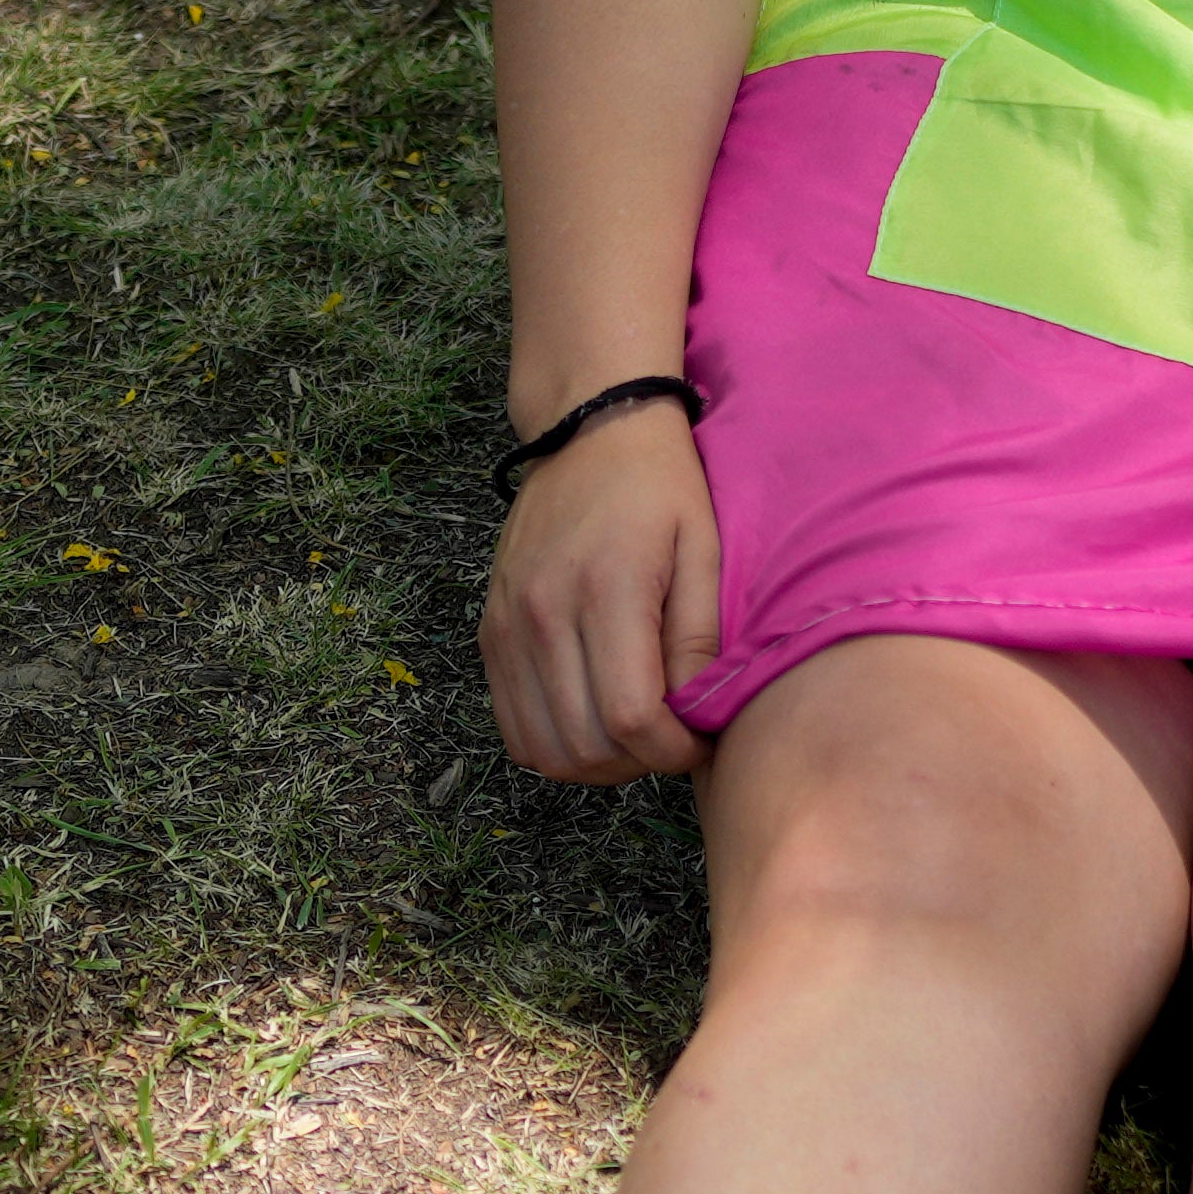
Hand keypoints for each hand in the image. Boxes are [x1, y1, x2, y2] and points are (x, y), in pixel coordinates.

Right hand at [482, 407, 724, 785]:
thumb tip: (693, 717)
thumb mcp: (702, 550)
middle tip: (671, 739)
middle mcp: (543, 613)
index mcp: (605, 589)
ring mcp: (507, 625)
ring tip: (634, 734)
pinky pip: (513, 725)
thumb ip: (699, 639)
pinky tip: (593, 720)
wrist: (587, 430)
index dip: (671, 752)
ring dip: (595, 764)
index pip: (630, 718)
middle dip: (638, 763)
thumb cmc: (659, 487)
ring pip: (543, 749)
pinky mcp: (490, 632)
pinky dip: (554, 744)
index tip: (697, 740)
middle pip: (584, 746)